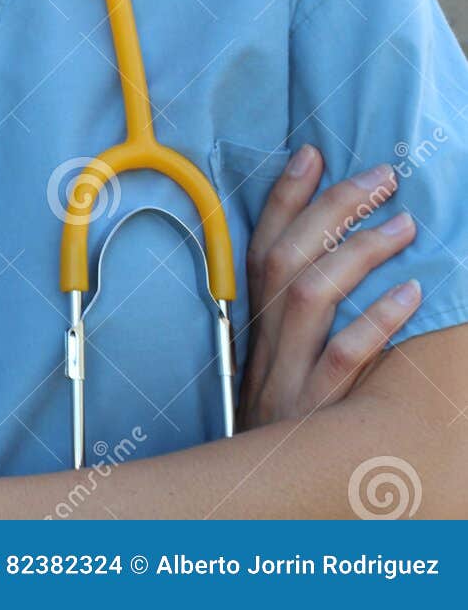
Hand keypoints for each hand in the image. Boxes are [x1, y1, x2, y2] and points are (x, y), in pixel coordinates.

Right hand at [236, 145, 421, 429]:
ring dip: (357, 252)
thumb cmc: (281, 433)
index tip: (311, 152)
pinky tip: (412, 294)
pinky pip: (346, 360)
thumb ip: (294, 322)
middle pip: (287, 260)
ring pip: (311, 296)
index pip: (260, 247)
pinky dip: (377, 320)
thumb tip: (329, 258)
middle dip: (331, 209)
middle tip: (381, 177)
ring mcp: (287, 380)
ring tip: (404, 224)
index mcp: (254, 330)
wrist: (257, 514)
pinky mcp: (316, 417)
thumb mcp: (277, 373)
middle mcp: (264, 347)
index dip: (284, 198)